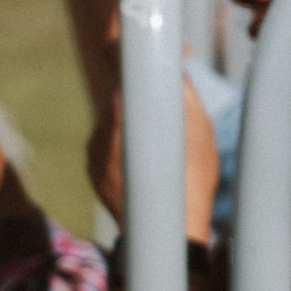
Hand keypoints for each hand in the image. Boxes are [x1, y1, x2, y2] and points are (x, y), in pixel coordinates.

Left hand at [86, 75, 217, 241]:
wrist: (168, 232)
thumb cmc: (192, 177)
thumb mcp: (199, 127)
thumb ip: (181, 89)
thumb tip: (175, 63)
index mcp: (126, 108)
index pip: (120, 64)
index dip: (134, 58)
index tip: (150, 61)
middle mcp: (102, 125)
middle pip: (118, 93)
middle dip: (140, 93)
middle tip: (165, 104)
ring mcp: (93, 148)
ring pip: (112, 118)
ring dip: (132, 119)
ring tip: (159, 139)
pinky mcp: (91, 166)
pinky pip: (106, 142)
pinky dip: (123, 143)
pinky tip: (145, 159)